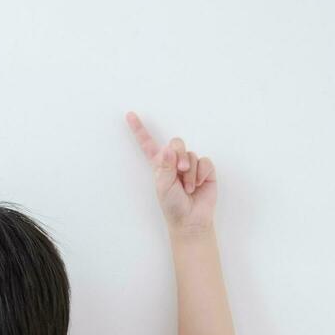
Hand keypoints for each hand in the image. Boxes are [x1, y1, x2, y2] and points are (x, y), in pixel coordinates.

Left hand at [125, 111, 217, 232]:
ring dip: (190, 172)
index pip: (148, 144)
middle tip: (180, 170)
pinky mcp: (205, 169)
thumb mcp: (163, 186)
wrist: (191, 219)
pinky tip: (199, 184)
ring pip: (191, 154)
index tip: (129, 114)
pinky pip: (205, 161)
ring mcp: (190, 164)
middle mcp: (174, 162)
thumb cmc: (172, 205)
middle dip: (180, 155)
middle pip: (176, 142)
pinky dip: (201, 173)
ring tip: (189, 187)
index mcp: (159, 164)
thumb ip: (165, 167)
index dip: (139, 129)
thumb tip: (169, 149)